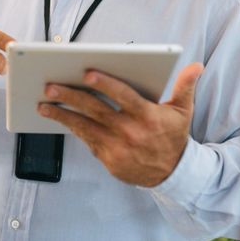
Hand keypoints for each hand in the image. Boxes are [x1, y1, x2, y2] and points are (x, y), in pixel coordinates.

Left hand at [38, 62, 203, 186]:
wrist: (173, 175)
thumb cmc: (173, 136)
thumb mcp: (183, 111)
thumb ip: (185, 86)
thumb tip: (195, 66)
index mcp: (148, 116)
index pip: (124, 96)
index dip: (106, 84)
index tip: (87, 73)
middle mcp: (130, 132)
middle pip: (96, 110)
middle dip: (71, 97)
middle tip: (50, 85)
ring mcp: (118, 148)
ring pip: (84, 127)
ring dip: (62, 115)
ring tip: (43, 104)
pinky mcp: (108, 160)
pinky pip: (86, 140)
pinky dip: (71, 128)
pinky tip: (57, 117)